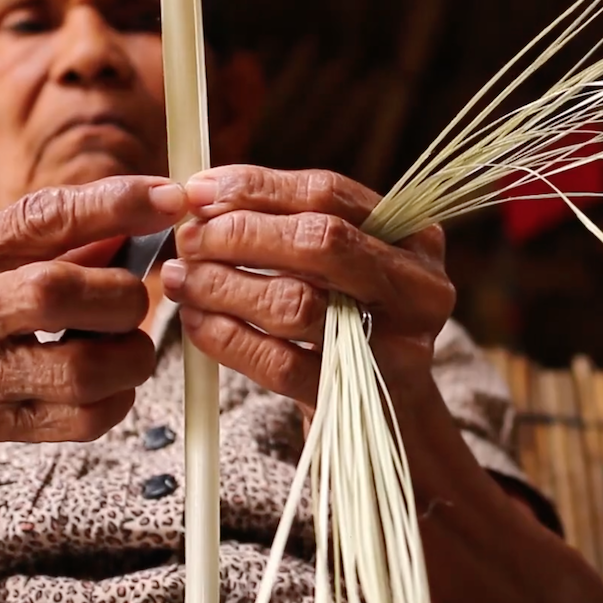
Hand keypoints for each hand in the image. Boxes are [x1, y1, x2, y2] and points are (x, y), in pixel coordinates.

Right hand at [0, 175, 189, 457]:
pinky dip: (116, 399)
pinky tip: (107, 382)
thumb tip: (129, 220)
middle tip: (128, 298)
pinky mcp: (2, 428)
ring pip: (85, 369)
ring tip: (120, 342)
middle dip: (122, 294)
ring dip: (128, 354)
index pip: (42, 218)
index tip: (171, 198)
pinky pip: (86, 419)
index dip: (115, 204)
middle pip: (63, 293)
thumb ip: (34, 237)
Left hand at [160, 165, 455, 405]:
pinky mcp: (356, 396)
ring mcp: (394, 348)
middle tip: (188, 239)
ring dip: (224, 286)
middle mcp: (418, 289)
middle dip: (239, 234)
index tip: (198, 192)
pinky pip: (278, 363)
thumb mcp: (346, 267)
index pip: (328, 193)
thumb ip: (292, 224)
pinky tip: (198, 323)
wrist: (387, 414)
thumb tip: (204, 195)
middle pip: (318, 241)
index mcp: (416, 239)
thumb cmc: (352, 323)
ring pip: (294, 303)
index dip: (256, 187)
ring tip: (184, 279)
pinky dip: (227, 338)